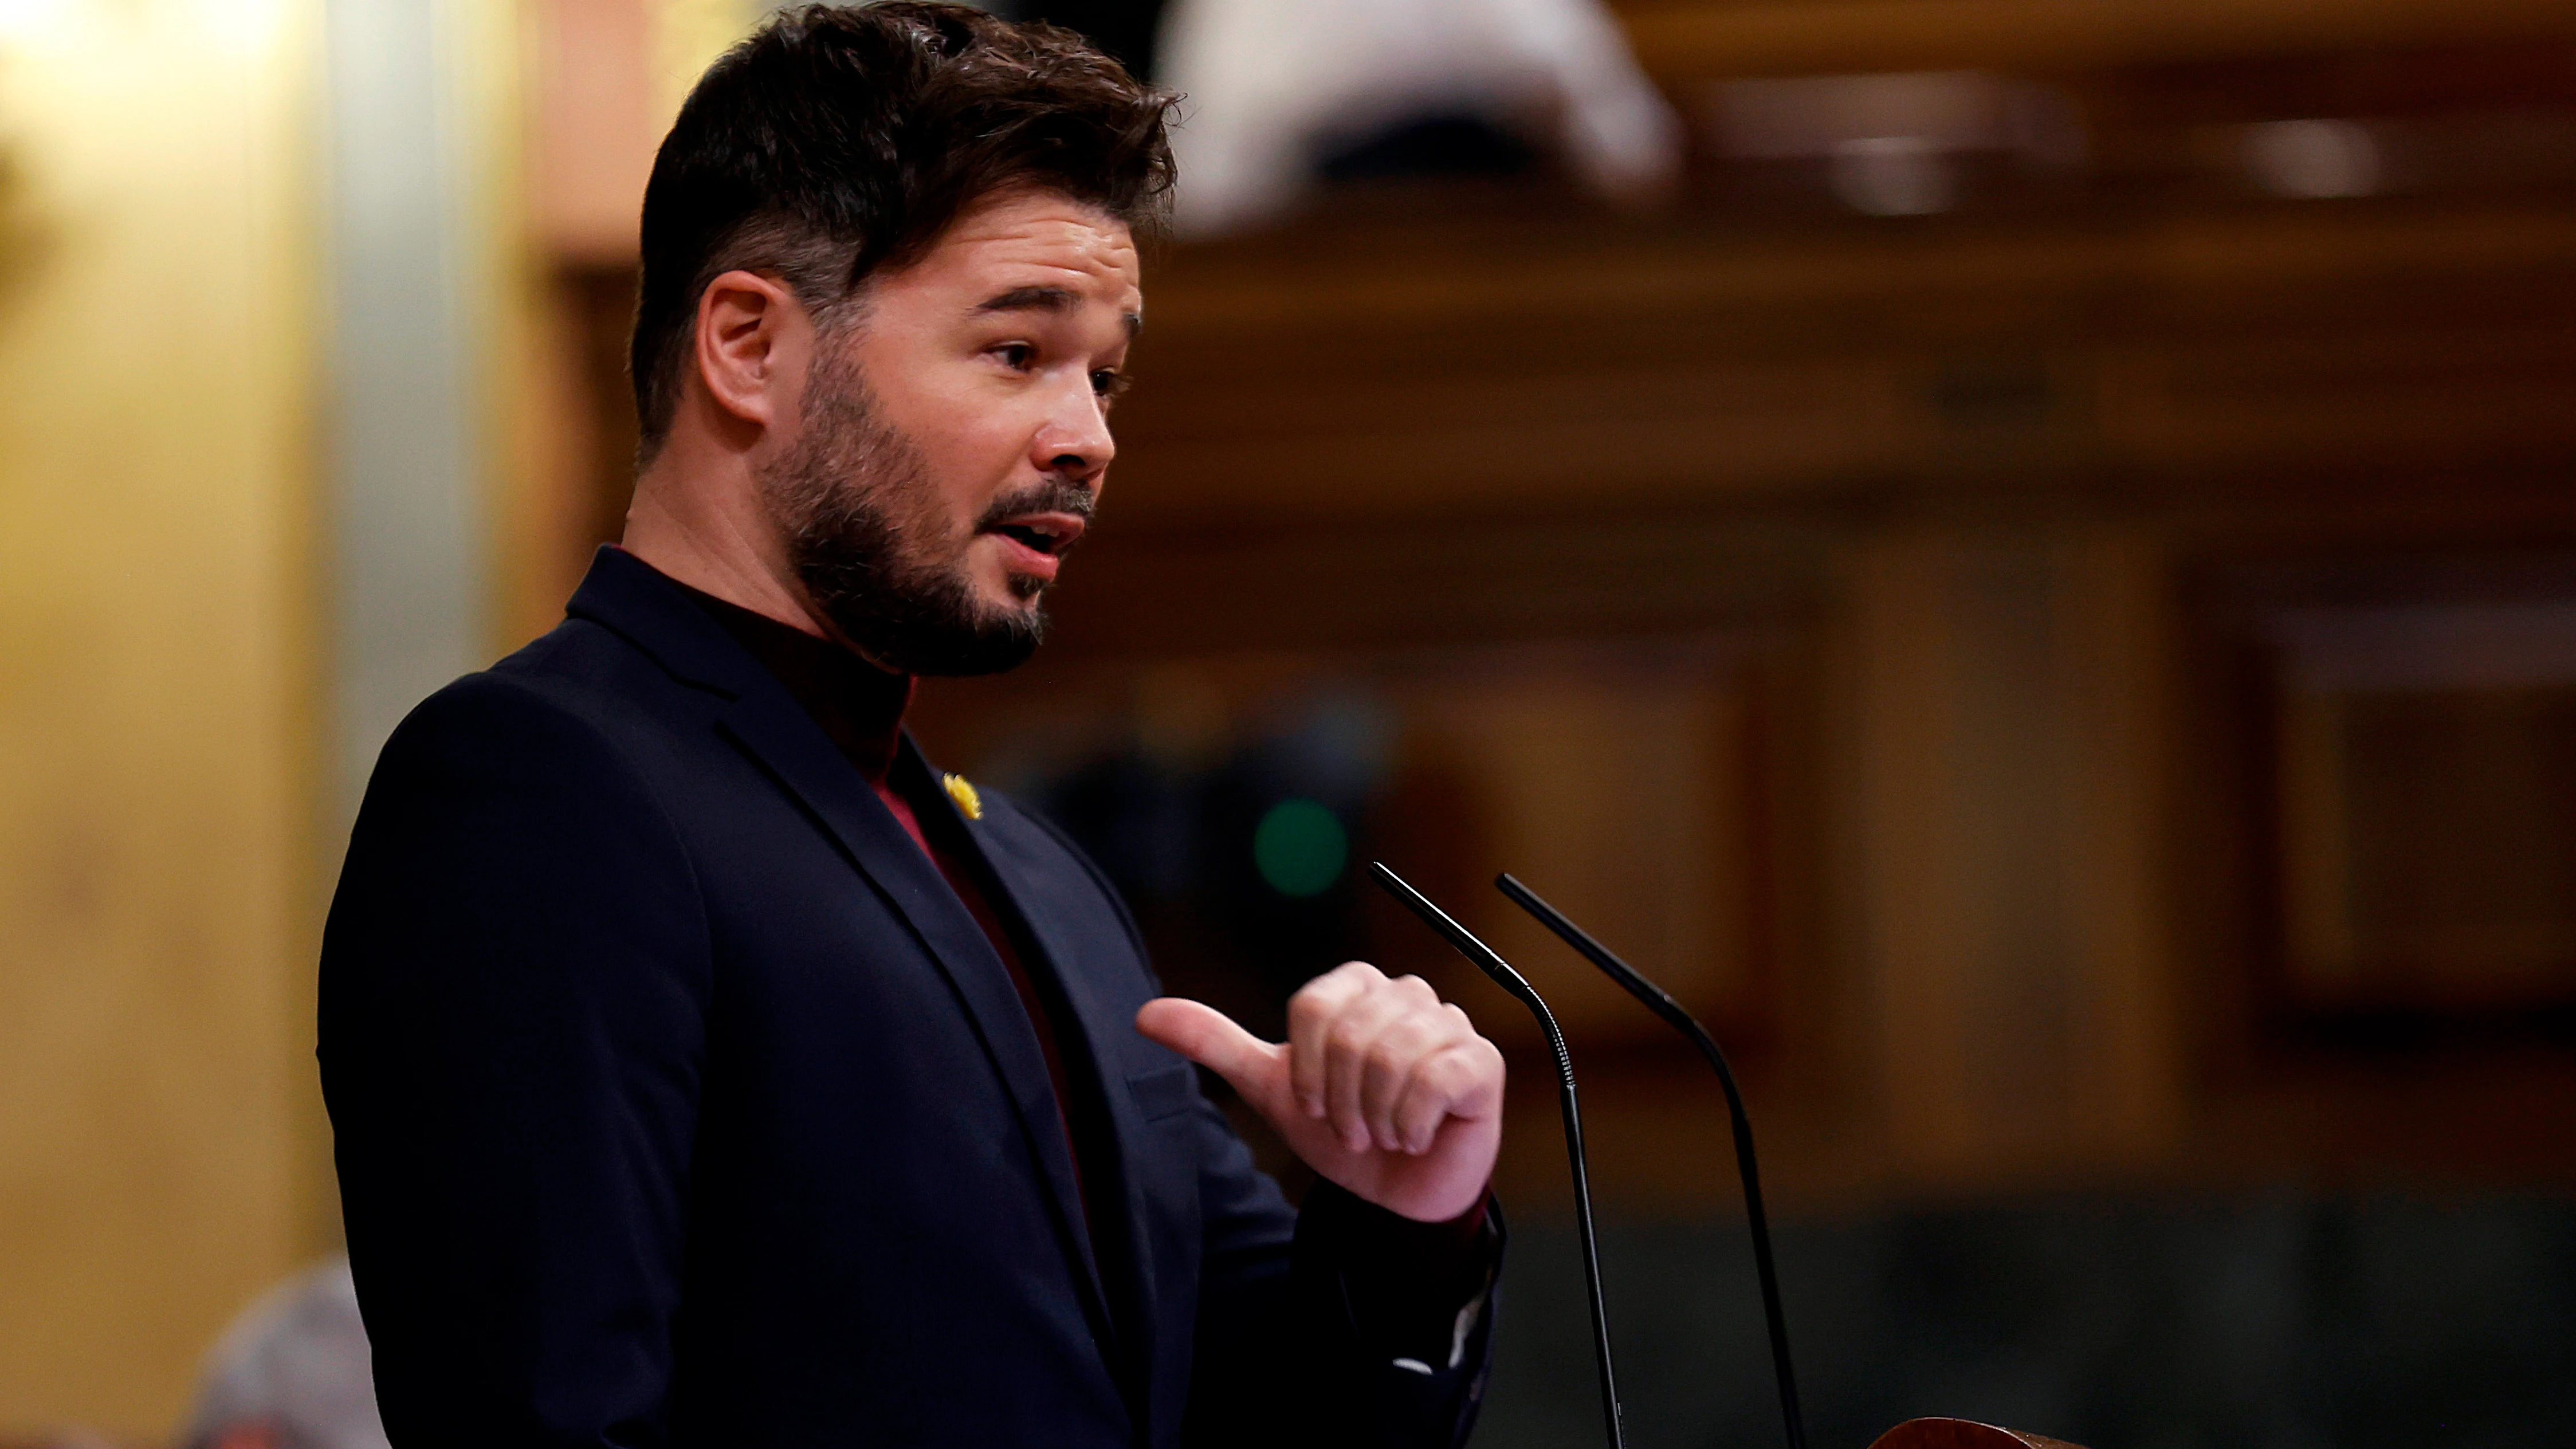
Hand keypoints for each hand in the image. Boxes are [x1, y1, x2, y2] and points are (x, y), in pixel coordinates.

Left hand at [1135, 962, 1503, 1222]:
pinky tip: (1414, 1136)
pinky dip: (1411, 1122)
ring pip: (1392, 1056)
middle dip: (1340, 1098)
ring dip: (1375, 1115)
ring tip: (1383, 1133)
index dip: (1305, 1068)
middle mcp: (1406, 995)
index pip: (1313, 1006)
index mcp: (1357, 988)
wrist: (1396, 1190)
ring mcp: (1449, 1025)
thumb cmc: (1343, 1131)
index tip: (1315, 1104)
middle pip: (1351, 1033)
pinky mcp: (1480, 1063)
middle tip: (1352, 1128)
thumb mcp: (1272, 1089)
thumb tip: (1145, 1015)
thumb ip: (1216, 1045)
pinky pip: (1435, 1078)